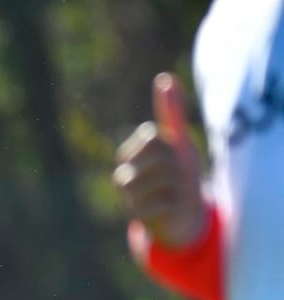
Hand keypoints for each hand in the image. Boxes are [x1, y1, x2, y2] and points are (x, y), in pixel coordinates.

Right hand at [114, 73, 205, 247]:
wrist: (182, 213)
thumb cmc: (179, 174)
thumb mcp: (178, 140)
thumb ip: (171, 110)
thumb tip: (164, 78)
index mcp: (130, 154)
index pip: (154, 137)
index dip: (172, 146)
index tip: (171, 157)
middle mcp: (123, 174)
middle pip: (162, 155)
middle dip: (177, 165)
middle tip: (174, 178)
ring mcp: (127, 196)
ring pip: (164, 177)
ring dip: (176, 186)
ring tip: (171, 193)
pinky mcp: (136, 216)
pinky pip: (163, 201)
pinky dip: (173, 204)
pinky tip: (168, 208)